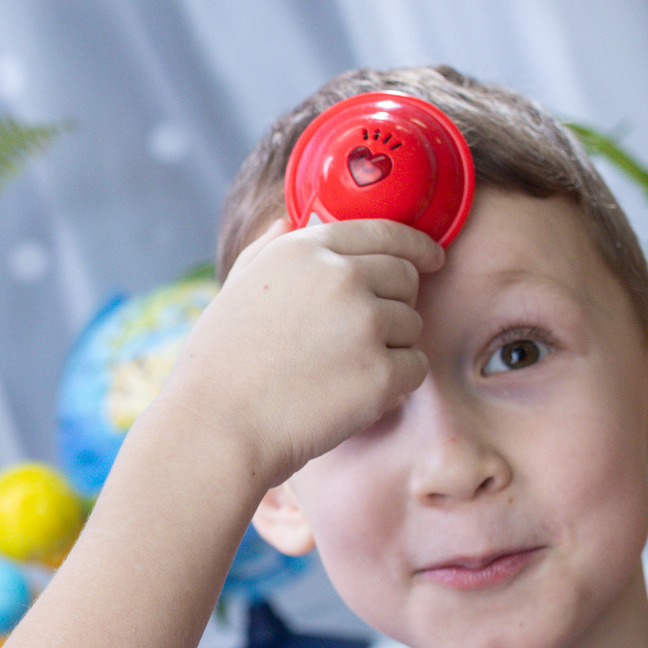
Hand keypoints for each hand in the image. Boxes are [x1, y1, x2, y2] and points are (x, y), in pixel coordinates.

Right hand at [154, 218, 439, 492]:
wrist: (216, 427)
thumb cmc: (219, 364)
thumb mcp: (235, 287)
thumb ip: (267, 249)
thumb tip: (286, 221)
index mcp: (306, 249)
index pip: (385, 232)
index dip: (415, 246)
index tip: (430, 260)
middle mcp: (342, 276)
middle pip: (406, 277)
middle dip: (394, 304)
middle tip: (360, 338)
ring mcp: (365, 322)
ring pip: (412, 325)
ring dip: (389, 347)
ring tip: (339, 372)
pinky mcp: (382, 371)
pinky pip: (415, 368)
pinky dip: (394, 384)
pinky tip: (352, 395)